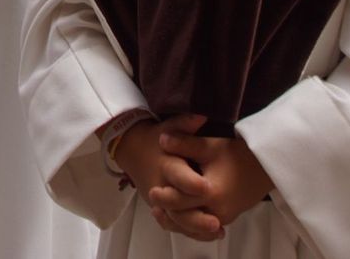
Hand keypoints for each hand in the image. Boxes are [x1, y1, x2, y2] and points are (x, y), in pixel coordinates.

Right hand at [112, 115, 221, 240]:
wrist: (131, 149)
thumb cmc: (154, 137)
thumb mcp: (168, 127)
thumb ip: (185, 124)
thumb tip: (203, 116)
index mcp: (165, 165)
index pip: (178, 177)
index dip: (192, 183)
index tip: (208, 187)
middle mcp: (161, 186)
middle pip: (178, 206)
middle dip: (196, 217)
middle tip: (216, 222)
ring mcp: (160, 200)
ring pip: (177, 220)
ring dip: (197, 228)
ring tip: (219, 230)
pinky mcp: (161, 207)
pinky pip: (175, 224)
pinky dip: (191, 230)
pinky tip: (210, 233)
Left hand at [149, 132, 273, 233]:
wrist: (266, 167)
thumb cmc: (238, 154)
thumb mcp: (210, 146)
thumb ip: (185, 143)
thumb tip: (161, 140)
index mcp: (211, 192)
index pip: (180, 201)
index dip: (164, 197)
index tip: (151, 191)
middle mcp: (217, 210)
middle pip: (184, 217)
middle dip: (167, 210)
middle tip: (152, 199)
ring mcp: (223, 217)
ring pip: (193, 226)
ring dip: (177, 220)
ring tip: (161, 210)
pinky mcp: (226, 218)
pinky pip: (203, 227)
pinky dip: (190, 223)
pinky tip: (180, 214)